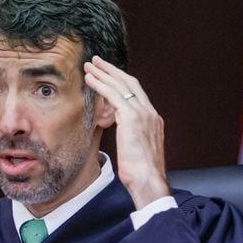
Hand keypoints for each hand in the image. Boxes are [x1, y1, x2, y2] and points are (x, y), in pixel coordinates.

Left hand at [84, 56, 169, 208]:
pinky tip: (89, 79)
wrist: (148, 180)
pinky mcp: (132, 117)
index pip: (137, 94)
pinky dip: (100, 84)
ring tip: (89, 65)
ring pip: (121, 85)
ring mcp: (142, 113)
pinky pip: (114, 94)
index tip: (110, 75)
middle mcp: (150, 113)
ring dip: (103, 73)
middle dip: (112, 70)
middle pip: (130, 83)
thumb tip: (124, 138)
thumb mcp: (137, 151)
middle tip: (98, 61)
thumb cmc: (141, 173)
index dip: (122, 82)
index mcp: (153, 119)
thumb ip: (132, 138)